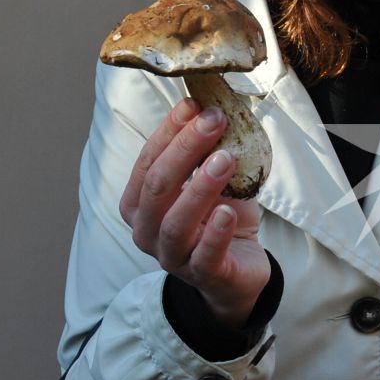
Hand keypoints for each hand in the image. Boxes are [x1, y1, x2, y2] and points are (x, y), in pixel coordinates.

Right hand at [120, 98, 273, 327]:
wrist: (240, 267)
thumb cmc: (218, 219)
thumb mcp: (210, 181)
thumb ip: (205, 153)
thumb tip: (212, 108)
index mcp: (139, 203)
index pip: (147, 161)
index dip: (169, 131)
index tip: (194, 104)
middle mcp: (146, 230)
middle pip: (157, 186)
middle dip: (185, 149)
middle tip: (214, 120)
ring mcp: (172, 256)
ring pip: (176, 222)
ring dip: (200, 187)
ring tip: (225, 159)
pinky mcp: (203, 276)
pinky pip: (205, 255)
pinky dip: (215, 233)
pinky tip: (228, 212)